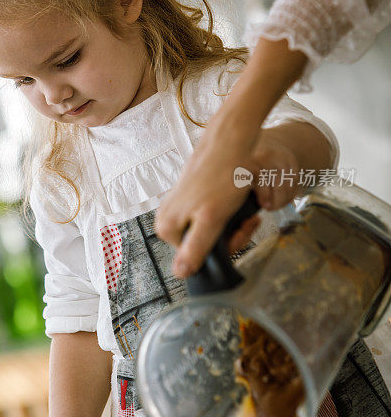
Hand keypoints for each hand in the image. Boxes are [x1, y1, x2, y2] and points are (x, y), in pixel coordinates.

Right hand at [156, 125, 300, 277]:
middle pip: (203, 244)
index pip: (197, 258)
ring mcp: (180, 206)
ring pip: (211, 230)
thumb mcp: (211, 218)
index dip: (224, 248)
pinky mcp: (192, 197)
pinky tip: (240, 202)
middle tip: (249, 220)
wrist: (229, 142)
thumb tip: (180, 274)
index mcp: (167, 228)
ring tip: (248, 211)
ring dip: (233, 224)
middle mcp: (168, 218)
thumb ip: (196, 248)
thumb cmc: (222, 176)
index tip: (241, 231)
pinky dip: (229, 213)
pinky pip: (212, 216)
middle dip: (230, 235)